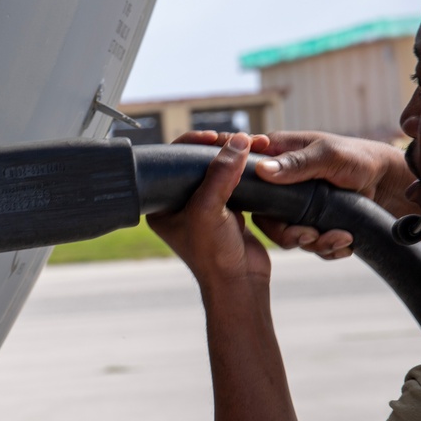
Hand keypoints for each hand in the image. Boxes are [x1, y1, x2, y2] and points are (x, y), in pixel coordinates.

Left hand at [147, 132, 271, 288]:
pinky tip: (257, 161)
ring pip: (219, 170)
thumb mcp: (210, 210)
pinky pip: (236, 182)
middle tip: (238, 139)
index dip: (191, 144)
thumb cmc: (214, 256)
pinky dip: (246, 170)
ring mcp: (206, 207)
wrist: (241, 283)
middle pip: (198, 162)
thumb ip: (220, 174)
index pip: (172, 162)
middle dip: (220, 147)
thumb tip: (237, 141)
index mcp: (163, 205)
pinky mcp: (229, 211)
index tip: (213, 136)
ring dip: (236, 156)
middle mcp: (182, 204)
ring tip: (253, 146)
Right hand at [252, 132, 412, 259]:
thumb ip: (296, 163)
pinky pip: (308, 244)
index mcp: (276, 156)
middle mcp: (279, 183)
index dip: (236, 186)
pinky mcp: (309, 223)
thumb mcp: (327, 155)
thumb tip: (262, 171)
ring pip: (286, 235)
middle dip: (287, 234)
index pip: (242, 170)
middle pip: (263, 217)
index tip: (249, 204)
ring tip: (342, 238)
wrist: (386, 183)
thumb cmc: (357, 157)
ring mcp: (294, 206)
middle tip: (310, 236)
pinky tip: (346, 241)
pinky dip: (328, 248)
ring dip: (315, 243)